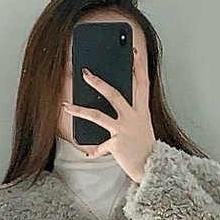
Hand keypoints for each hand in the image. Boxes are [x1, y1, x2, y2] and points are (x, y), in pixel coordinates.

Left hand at [70, 37, 155, 181]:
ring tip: (67, 105)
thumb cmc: (146, 146)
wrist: (152, 167)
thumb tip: (117, 105)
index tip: (135, 51)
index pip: (142, 83)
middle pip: (114, 95)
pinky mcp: (116, 144)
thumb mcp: (142, 127)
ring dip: (80, 110)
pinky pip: (101, 146)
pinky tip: (90, 154)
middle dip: (98, 82)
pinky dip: (96, 150)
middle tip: (84, 73)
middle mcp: (133, 117)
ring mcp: (124, 130)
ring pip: (98, 116)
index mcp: (142, 111)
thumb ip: (130, 116)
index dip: (139, 66)